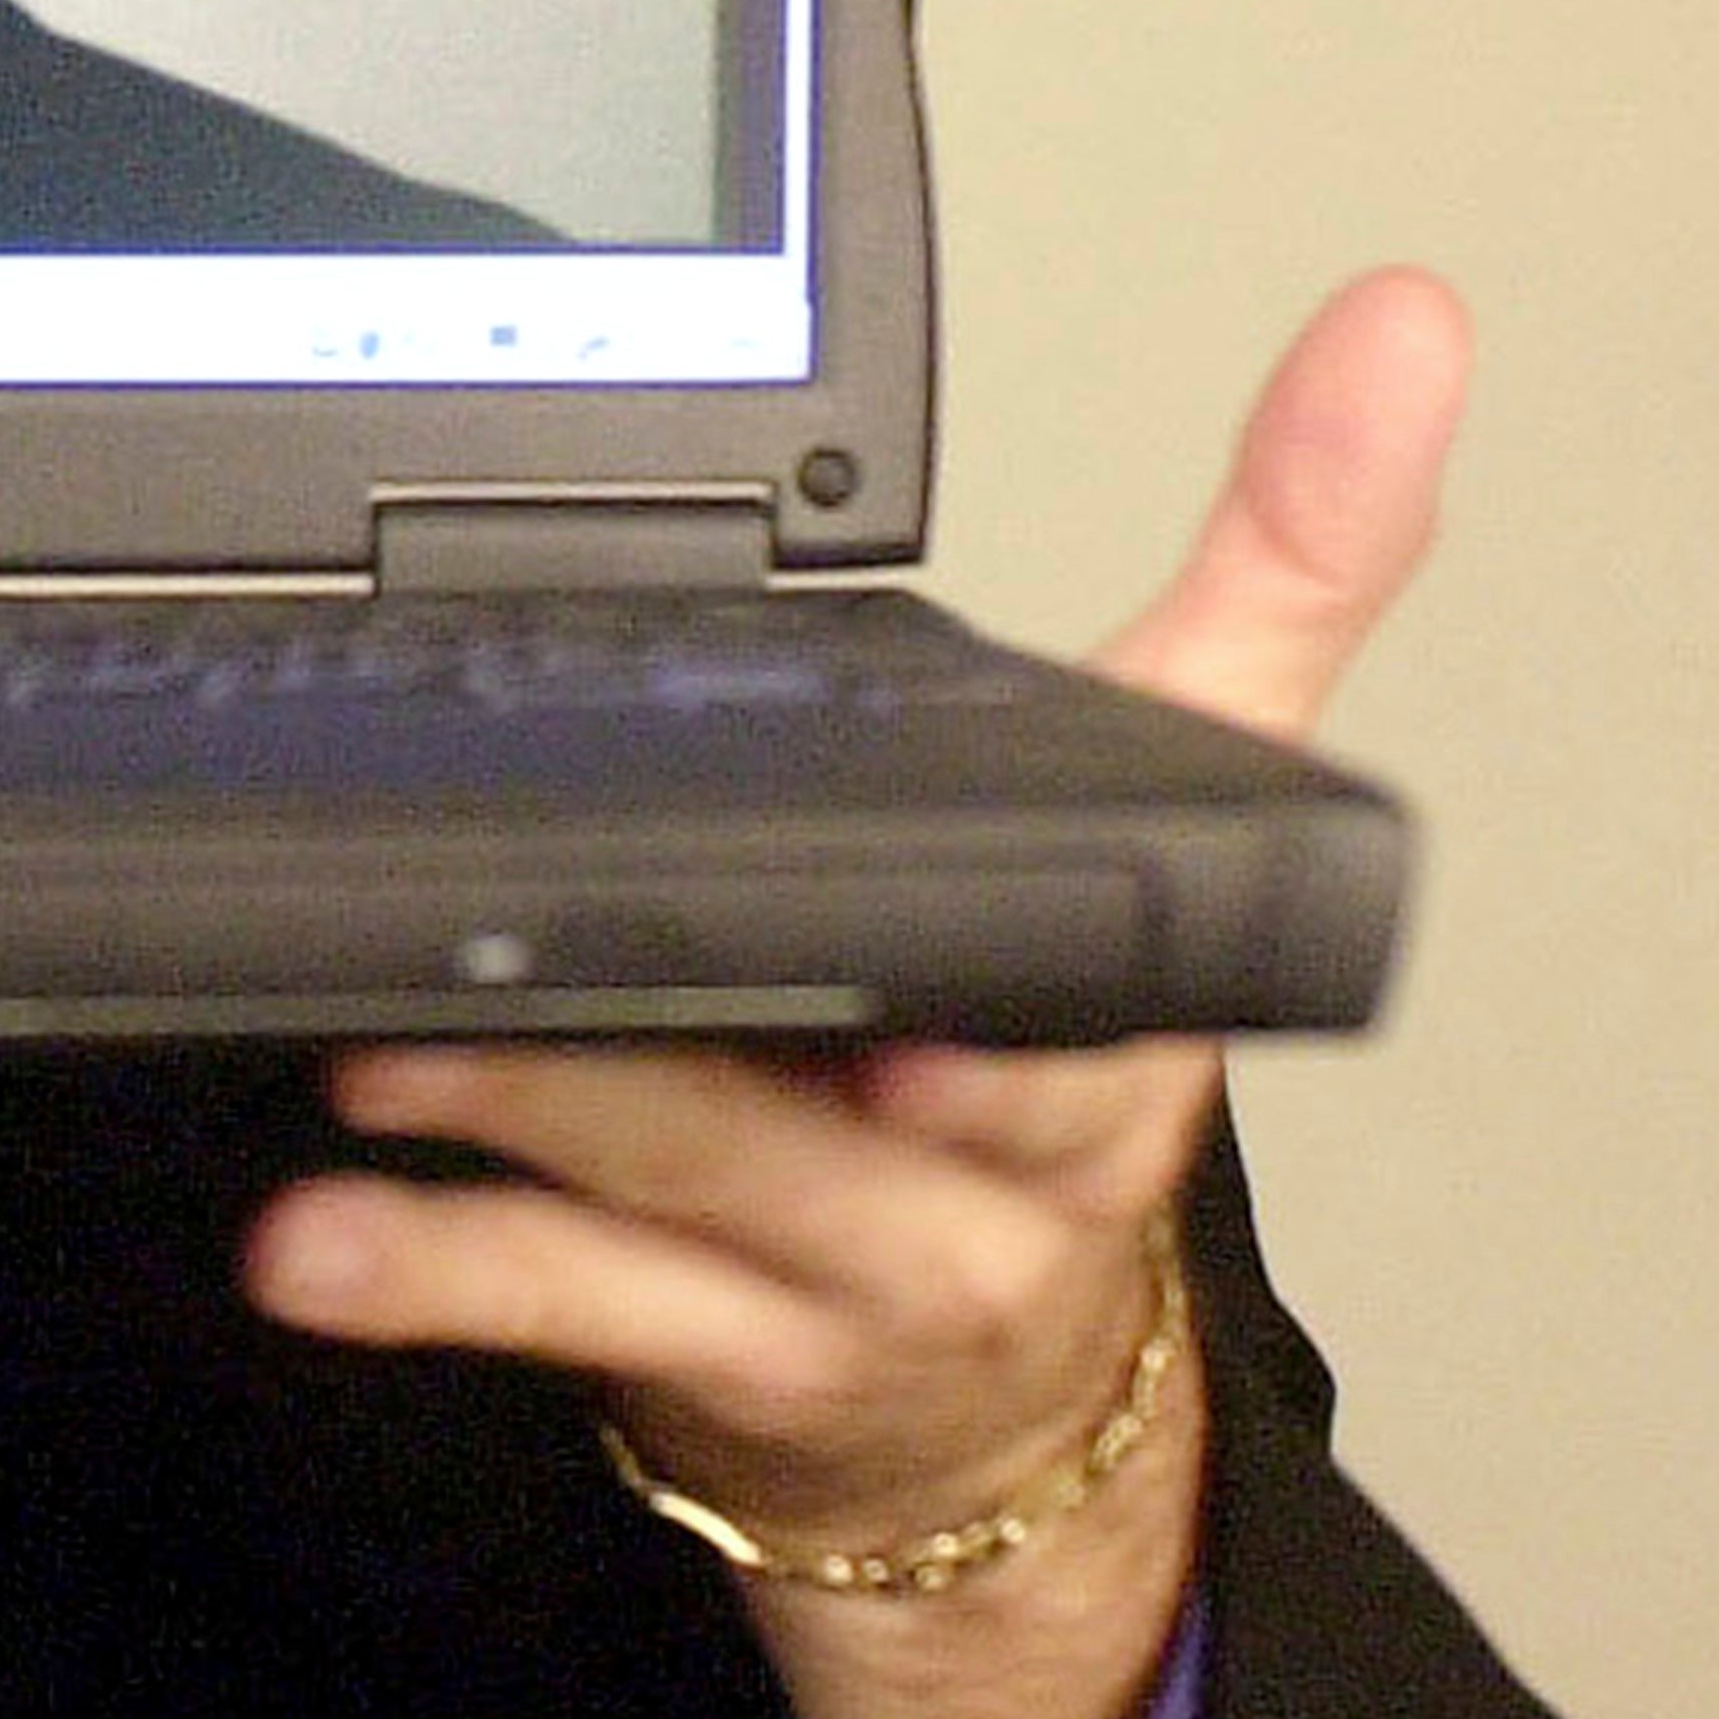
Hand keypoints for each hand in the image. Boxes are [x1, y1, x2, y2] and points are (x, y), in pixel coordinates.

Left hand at [239, 268, 1470, 1718]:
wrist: (1008, 1393)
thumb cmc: (1056, 1057)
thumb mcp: (1200, 801)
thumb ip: (1292, 562)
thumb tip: (1406, 324)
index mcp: (1104, 1036)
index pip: (1069, 1023)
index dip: (988, 1045)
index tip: (902, 1041)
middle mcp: (982, 1178)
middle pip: (811, 1115)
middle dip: (658, 1061)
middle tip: (488, 996)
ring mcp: (837, 1280)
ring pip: (665, 1202)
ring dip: (501, 1123)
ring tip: (360, 1046)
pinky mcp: (704, 1351)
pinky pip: (563, 1312)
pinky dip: (426, 1271)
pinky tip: (311, 1243)